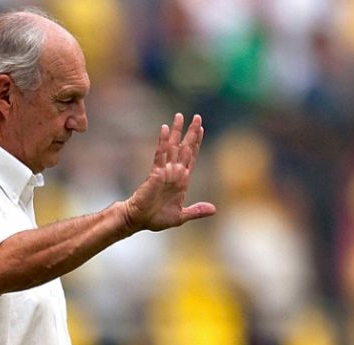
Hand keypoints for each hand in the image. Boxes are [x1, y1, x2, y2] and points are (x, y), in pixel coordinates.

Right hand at [124, 113, 215, 231]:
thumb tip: (214, 209)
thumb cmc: (157, 218)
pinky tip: (164, 129)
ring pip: (172, 147)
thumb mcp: (181, 215)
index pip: (192, 157)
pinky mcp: (155, 173)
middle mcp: (175, 172)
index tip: (201, 129)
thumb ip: (197, 211)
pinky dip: (163, 142)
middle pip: (185, 147)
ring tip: (179, 116)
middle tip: (197, 116)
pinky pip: (160, 154)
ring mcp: (165, 171)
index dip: (197, 143)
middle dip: (191, 132)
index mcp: (182, 180)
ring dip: (176, 131)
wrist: (140, 220)